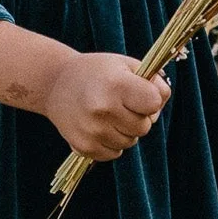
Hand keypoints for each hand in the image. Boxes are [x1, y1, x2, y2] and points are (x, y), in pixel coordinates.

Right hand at [41, 51, 170, 161]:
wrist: (55, 83)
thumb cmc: (98, 72)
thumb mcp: (126, 65)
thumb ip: (153, 80)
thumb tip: (162, 101)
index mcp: (116, 85)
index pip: (154, 102)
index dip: (152, 99)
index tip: (141, 93)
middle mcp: (103, 109)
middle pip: (145, 126)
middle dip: (139, 116)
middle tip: (123, 104)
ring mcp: (92, 130)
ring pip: (131, 142)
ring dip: (126, 131)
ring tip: (109, 113)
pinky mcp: (84, 147)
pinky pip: (115, 153)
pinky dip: (112, 142)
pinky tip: (100, 126)